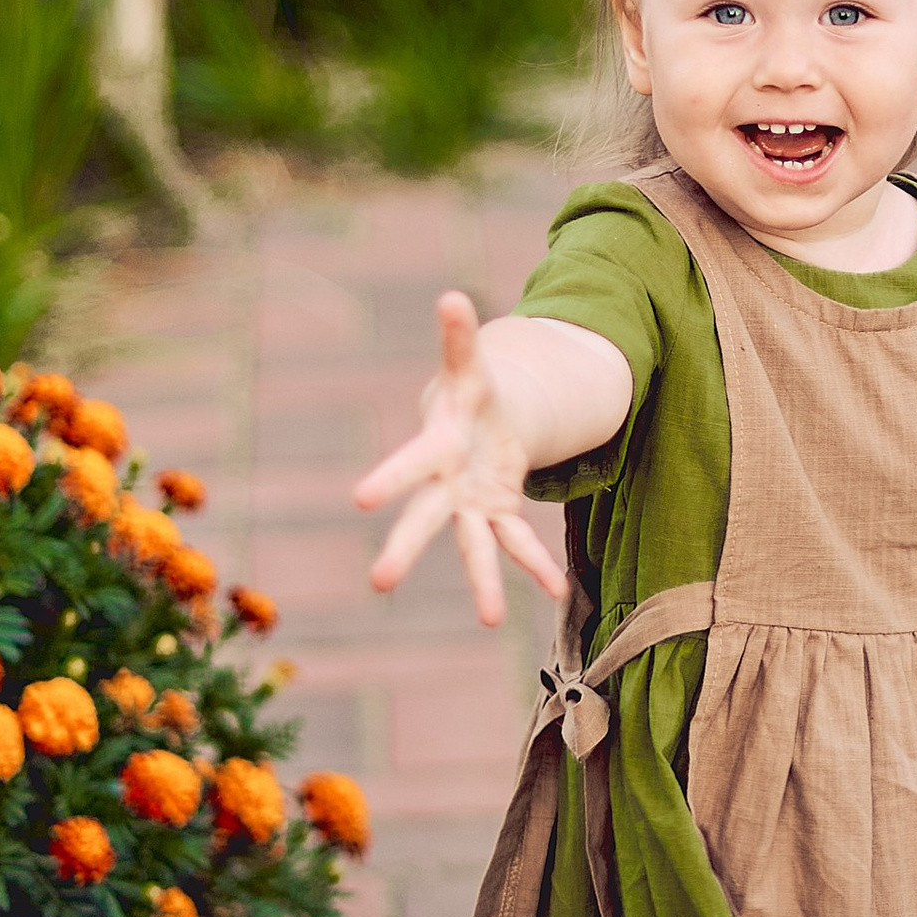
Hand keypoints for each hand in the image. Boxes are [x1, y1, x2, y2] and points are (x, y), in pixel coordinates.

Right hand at [355, 292, 567, 630]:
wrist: (479, 423)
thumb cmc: (469, 394)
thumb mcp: (470, 367)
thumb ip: (460, 339)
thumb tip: (452, 296)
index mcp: (436, 446)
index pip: (410, 463)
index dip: (388, 479)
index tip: (359, 500)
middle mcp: (447, 486)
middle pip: (425, 518)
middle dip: (405, 548)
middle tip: (379, 582)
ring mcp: (472, 506)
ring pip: (474, 547)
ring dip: (483, 582)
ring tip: (492, 619)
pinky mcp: (500, 515)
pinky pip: (520, 543)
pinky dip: (537, 565)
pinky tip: (558, 590)